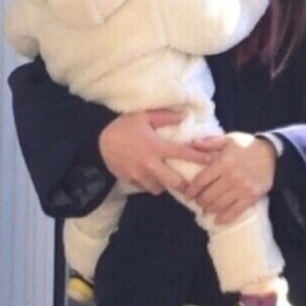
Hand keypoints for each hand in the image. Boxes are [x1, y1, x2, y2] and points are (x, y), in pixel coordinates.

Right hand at [98, 108, 214, 194]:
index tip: (209, 161)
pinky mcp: (130, 181)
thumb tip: (184, 116)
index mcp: (155, 146)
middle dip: (184, 185)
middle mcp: (149, 164)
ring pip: (160, 188)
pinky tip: (151, 178)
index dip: (198, 158)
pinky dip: (150, 184)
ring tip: (167, 179)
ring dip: (165, 185)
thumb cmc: (122, 126)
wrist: (97, 140)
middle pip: (174, 182)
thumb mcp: (143, 116)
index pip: (182, 153)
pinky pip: (145, 188)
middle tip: (190, 184)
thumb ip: (165, 117)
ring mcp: (139, 175)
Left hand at [182, 134, 276, 225]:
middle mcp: (231, 177)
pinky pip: (235, 211)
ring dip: (210, 209)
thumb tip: (192, 143)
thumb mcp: (229, 139)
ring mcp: (241, 188)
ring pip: (219, 205)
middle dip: (200, 201)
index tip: (187, 195)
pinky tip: (218, 221)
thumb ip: (210, 142)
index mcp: (223, 163)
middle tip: (197, 202)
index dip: (192, 190)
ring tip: (206, 210)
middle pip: (208, 195)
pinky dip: (225, 218)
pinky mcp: (251, 197)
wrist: (273, 155)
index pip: (201, 180)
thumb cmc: (248, 146)